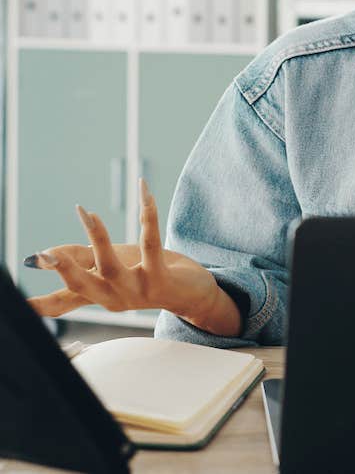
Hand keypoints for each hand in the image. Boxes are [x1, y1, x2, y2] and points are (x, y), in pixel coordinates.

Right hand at [26, 179, 219, 323]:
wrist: (193, 294)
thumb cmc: (148, 276)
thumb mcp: (112, 267)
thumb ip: (81, 260)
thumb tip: (44, 255)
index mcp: (99, 296)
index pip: (63, 301)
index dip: (40, 303)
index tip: (19, 304)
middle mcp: (114, 297)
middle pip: (82, 286)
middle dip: (63, 269)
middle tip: (43, 255)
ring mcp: (137, 291)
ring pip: (111, 266)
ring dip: (98, 238)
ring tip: (87, 213)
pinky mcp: (161, 278)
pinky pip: (151, 242)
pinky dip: (146, 214)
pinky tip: (144, 192)